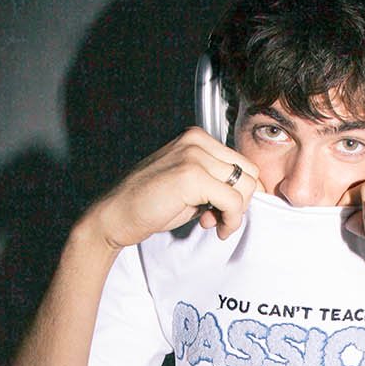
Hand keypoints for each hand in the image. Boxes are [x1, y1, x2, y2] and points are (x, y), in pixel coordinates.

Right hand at [85, 128, 260, 249]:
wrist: (115, 215)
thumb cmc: (149, 204)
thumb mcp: (189, 186)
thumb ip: (215, 182)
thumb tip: (246, 195)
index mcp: (196, 138)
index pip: (243, 164)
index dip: (238, 193)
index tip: (219, 210)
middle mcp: (196, 141)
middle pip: (249, 174)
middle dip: (240, 202)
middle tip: (217, 219)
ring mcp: (194, 156)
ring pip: (245, 188)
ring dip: (235, 214)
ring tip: (214, 224)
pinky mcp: (192, 176)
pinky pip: (233, 201)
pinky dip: (230, 220)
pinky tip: (213, 227)